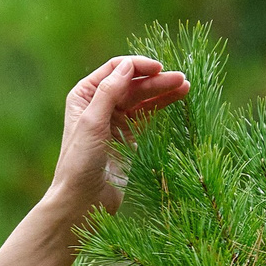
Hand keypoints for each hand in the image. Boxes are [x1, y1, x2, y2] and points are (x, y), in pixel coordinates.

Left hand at [47, 54, 190, 217]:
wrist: (83, 200)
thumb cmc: (80, 162)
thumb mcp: (92, 123)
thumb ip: (109, 92)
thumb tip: (128, 65)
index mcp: (84, 95)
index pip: (115, 69)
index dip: (137, 65)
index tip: (158, 68)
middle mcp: (99, 104)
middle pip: (132, 83)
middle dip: (155, 80)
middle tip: (180, 79)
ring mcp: (115, 120)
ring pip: (142, 98)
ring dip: (162, 91)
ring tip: (185, 86)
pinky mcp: (128, 136)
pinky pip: (148, 115)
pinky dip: (162, 105)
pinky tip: (178, 98)